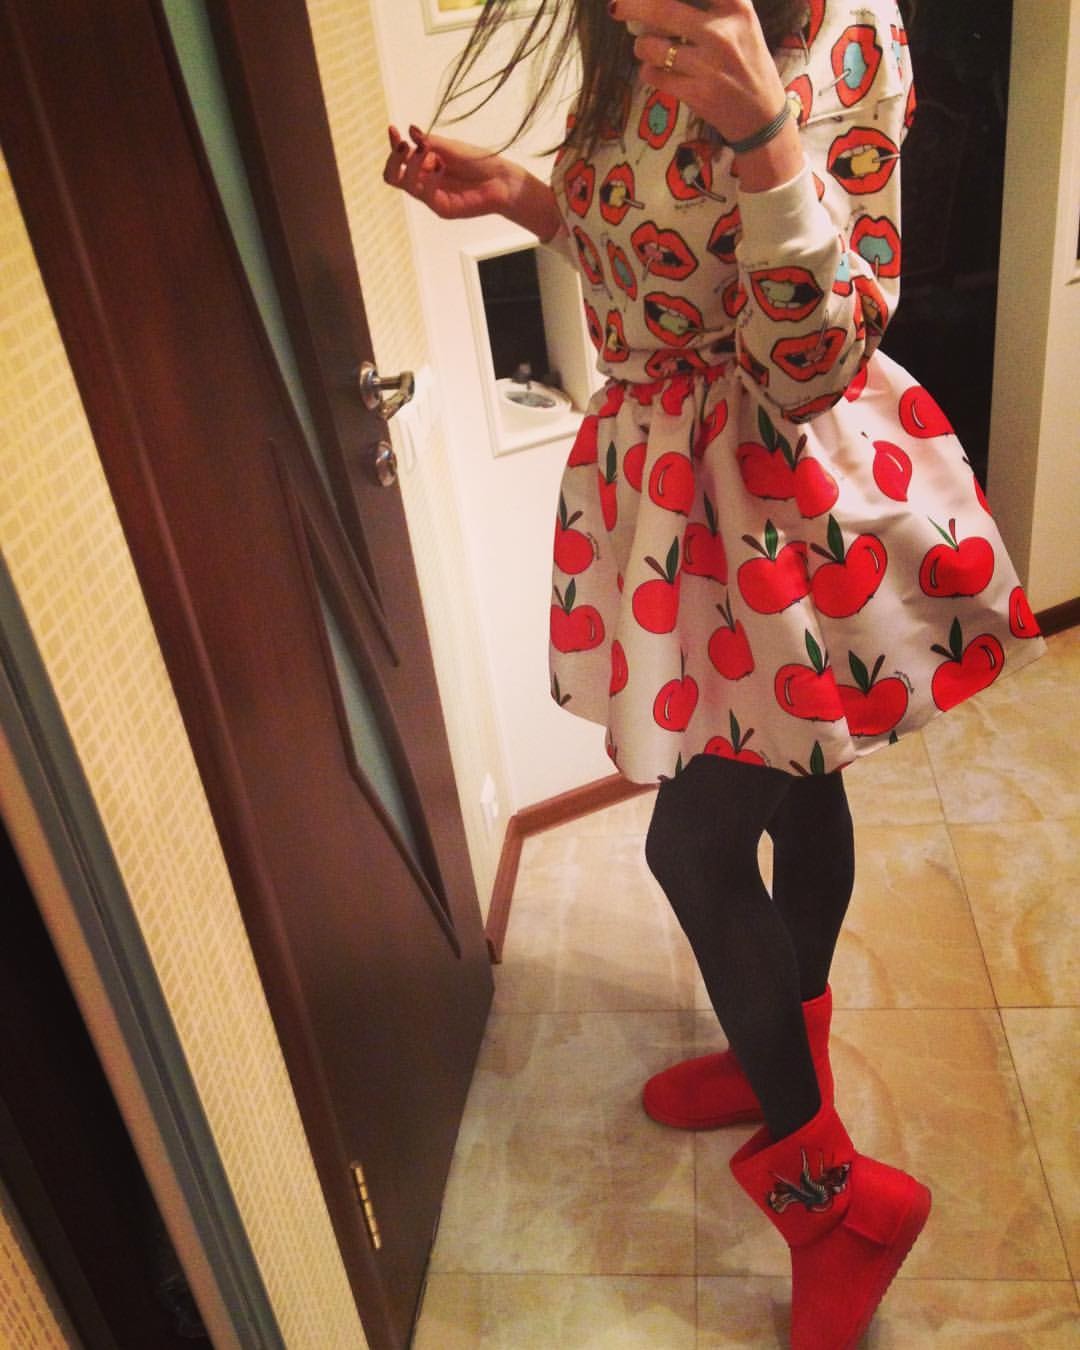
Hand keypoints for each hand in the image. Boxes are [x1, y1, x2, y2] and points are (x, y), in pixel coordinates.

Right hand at [383, 125, 514, 219]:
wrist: (502, 180)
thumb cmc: (479, 161)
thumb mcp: (451, 147)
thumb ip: (430, 141)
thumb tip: (410, 129)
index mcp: (425, 164)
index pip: (400, 158)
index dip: (393, 144)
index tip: (393, 129)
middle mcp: (425, 181)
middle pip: (393, 175)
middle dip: (394, 159)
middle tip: (404, 145)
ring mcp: (431, 196)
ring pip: (405, 184)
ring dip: (412, 164)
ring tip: (426, 151)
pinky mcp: (441, 208)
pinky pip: (425, 193)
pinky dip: (430, 177)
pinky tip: (441, 167)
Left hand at [613, 0, 786, 143]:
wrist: (761, 116)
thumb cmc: (746, 62)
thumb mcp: (741, 23)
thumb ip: (711, 5)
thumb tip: (657, 2)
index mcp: (736, 8)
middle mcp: (722, 32)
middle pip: (662, 8)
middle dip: (631, 5)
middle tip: (617, 7)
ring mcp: (708, 65)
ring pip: (652, 46)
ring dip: (642, 46)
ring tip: (648, 47)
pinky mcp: (696, 93)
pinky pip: (654, 75)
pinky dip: (649, 71)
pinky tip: (657, 70)